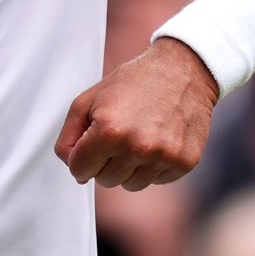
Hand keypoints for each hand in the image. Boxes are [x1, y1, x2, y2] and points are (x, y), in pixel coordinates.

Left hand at [53, 37, 218, 190]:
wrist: (181, 70)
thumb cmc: (131, 83)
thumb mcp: (87, 100)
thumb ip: (69, 137)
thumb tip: (75, 172)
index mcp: (109, 131)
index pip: (79, 170)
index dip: (80, 157)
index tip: (89, 142)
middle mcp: (138, 148)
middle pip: (104, 181)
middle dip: (104, 161)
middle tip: (117, 133)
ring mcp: (164, 157)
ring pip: (131, 185)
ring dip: (128, 167)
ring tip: (137, 136)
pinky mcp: (185, 162)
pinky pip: (156, 180)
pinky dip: (152, 166)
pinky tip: (157, 139)